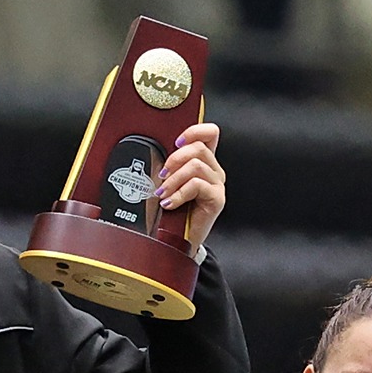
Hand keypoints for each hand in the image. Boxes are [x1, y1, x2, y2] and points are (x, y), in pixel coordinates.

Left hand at [162, 123, 225, 251]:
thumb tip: (155, 160)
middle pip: (199, 148)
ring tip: (163, 194)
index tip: (176, 142)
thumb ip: (168, 169)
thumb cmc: (172, 213)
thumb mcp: (168, 185)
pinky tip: (169, 204)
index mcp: (204, 163)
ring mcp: (216, 185)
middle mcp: (213, 171)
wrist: (179, 241)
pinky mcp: (216, 199)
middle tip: (162, 176)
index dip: (194, 131)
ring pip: (196, 166)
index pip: (210, 134)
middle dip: (175, 159)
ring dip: (174, 179)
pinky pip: (197, 185)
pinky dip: (179, 194)